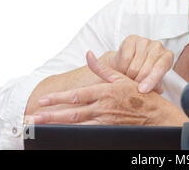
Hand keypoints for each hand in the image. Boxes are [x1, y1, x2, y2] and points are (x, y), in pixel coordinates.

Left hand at [29, 51, 188, 125]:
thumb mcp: (120, 77)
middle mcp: (102, 108)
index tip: (43, 100)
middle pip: (72, 114)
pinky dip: (73, 133)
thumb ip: (101, 68)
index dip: (59, 99)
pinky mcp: (107, 131)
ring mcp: (104, 122)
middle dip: (50, 116)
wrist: (155, 115)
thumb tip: (88, 55)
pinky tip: (62, 134)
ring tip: (40, 127)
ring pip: (76, 125)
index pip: (77, 96)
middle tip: (32, 118)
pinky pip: (87, 133)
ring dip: (57, 126)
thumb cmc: (139, 94)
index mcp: (104, 92)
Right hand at [96, 35, 173, 93]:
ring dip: (129, 76)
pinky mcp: (131, 39)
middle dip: (137, 82)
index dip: (152, 80)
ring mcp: (145, 41)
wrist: (128, 63)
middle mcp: (158, 47)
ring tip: (128, 78)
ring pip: (135, 66)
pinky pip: (125, 58)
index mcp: (167, 57)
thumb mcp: (153, 83)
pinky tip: (123, 70)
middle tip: (132, 87)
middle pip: (146, 69)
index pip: (161, 68)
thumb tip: (154, 96)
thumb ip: (155, 87)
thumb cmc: (144, 74)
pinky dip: (122, 68)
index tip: (143, 90)